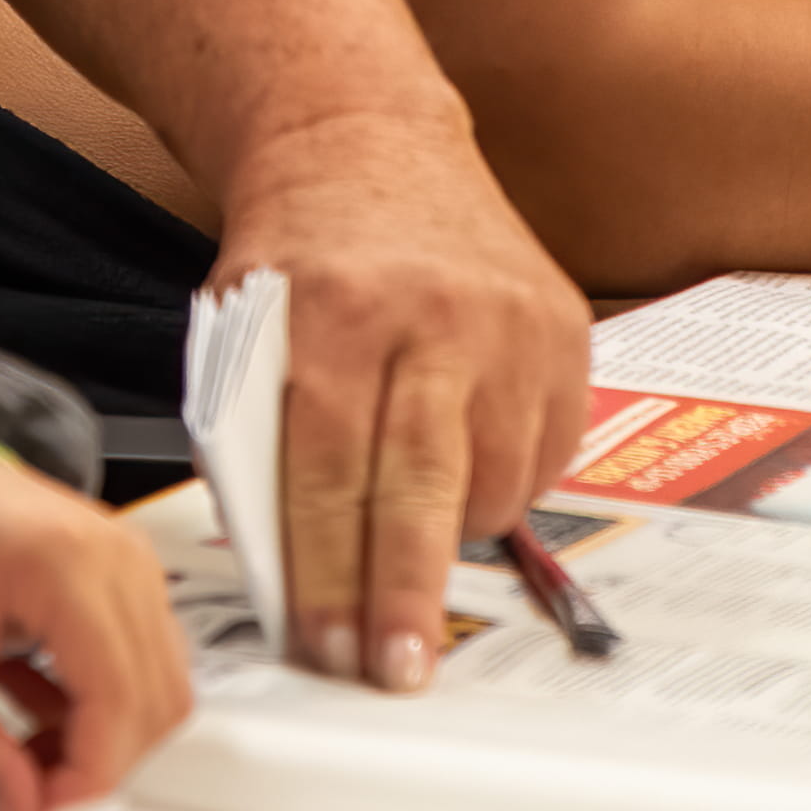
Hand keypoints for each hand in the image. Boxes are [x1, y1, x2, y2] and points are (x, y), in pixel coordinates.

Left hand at [0, 425, 188, 810]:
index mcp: (68, 564)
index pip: (121, 707)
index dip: (81, 782)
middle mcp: (117, 557)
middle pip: (155, 705)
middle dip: (92, 766)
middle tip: (19, 792)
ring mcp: (127, 561)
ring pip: (157, 689)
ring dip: (97, 740)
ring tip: (14, 752)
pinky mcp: (119, 574)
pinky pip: (140, 663)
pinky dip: (96, 707)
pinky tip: (28, 713)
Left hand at [207, 107, 579, 697]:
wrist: (366, 140)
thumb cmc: (294, 254)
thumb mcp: (246, 325)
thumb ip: (265, 434)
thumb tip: (291, 572)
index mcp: (334, 310)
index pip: (330, 466)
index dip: (328, 570)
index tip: (325, 646)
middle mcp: (434, 312)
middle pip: (422, 482)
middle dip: (406, 592)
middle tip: (398, 670)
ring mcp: (510, 320)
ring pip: (494, 477)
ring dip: (453, 541)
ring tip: (413, 564)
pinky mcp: (564, 330)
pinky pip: (544, 452)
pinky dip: (502, 488)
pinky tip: (463, 486)